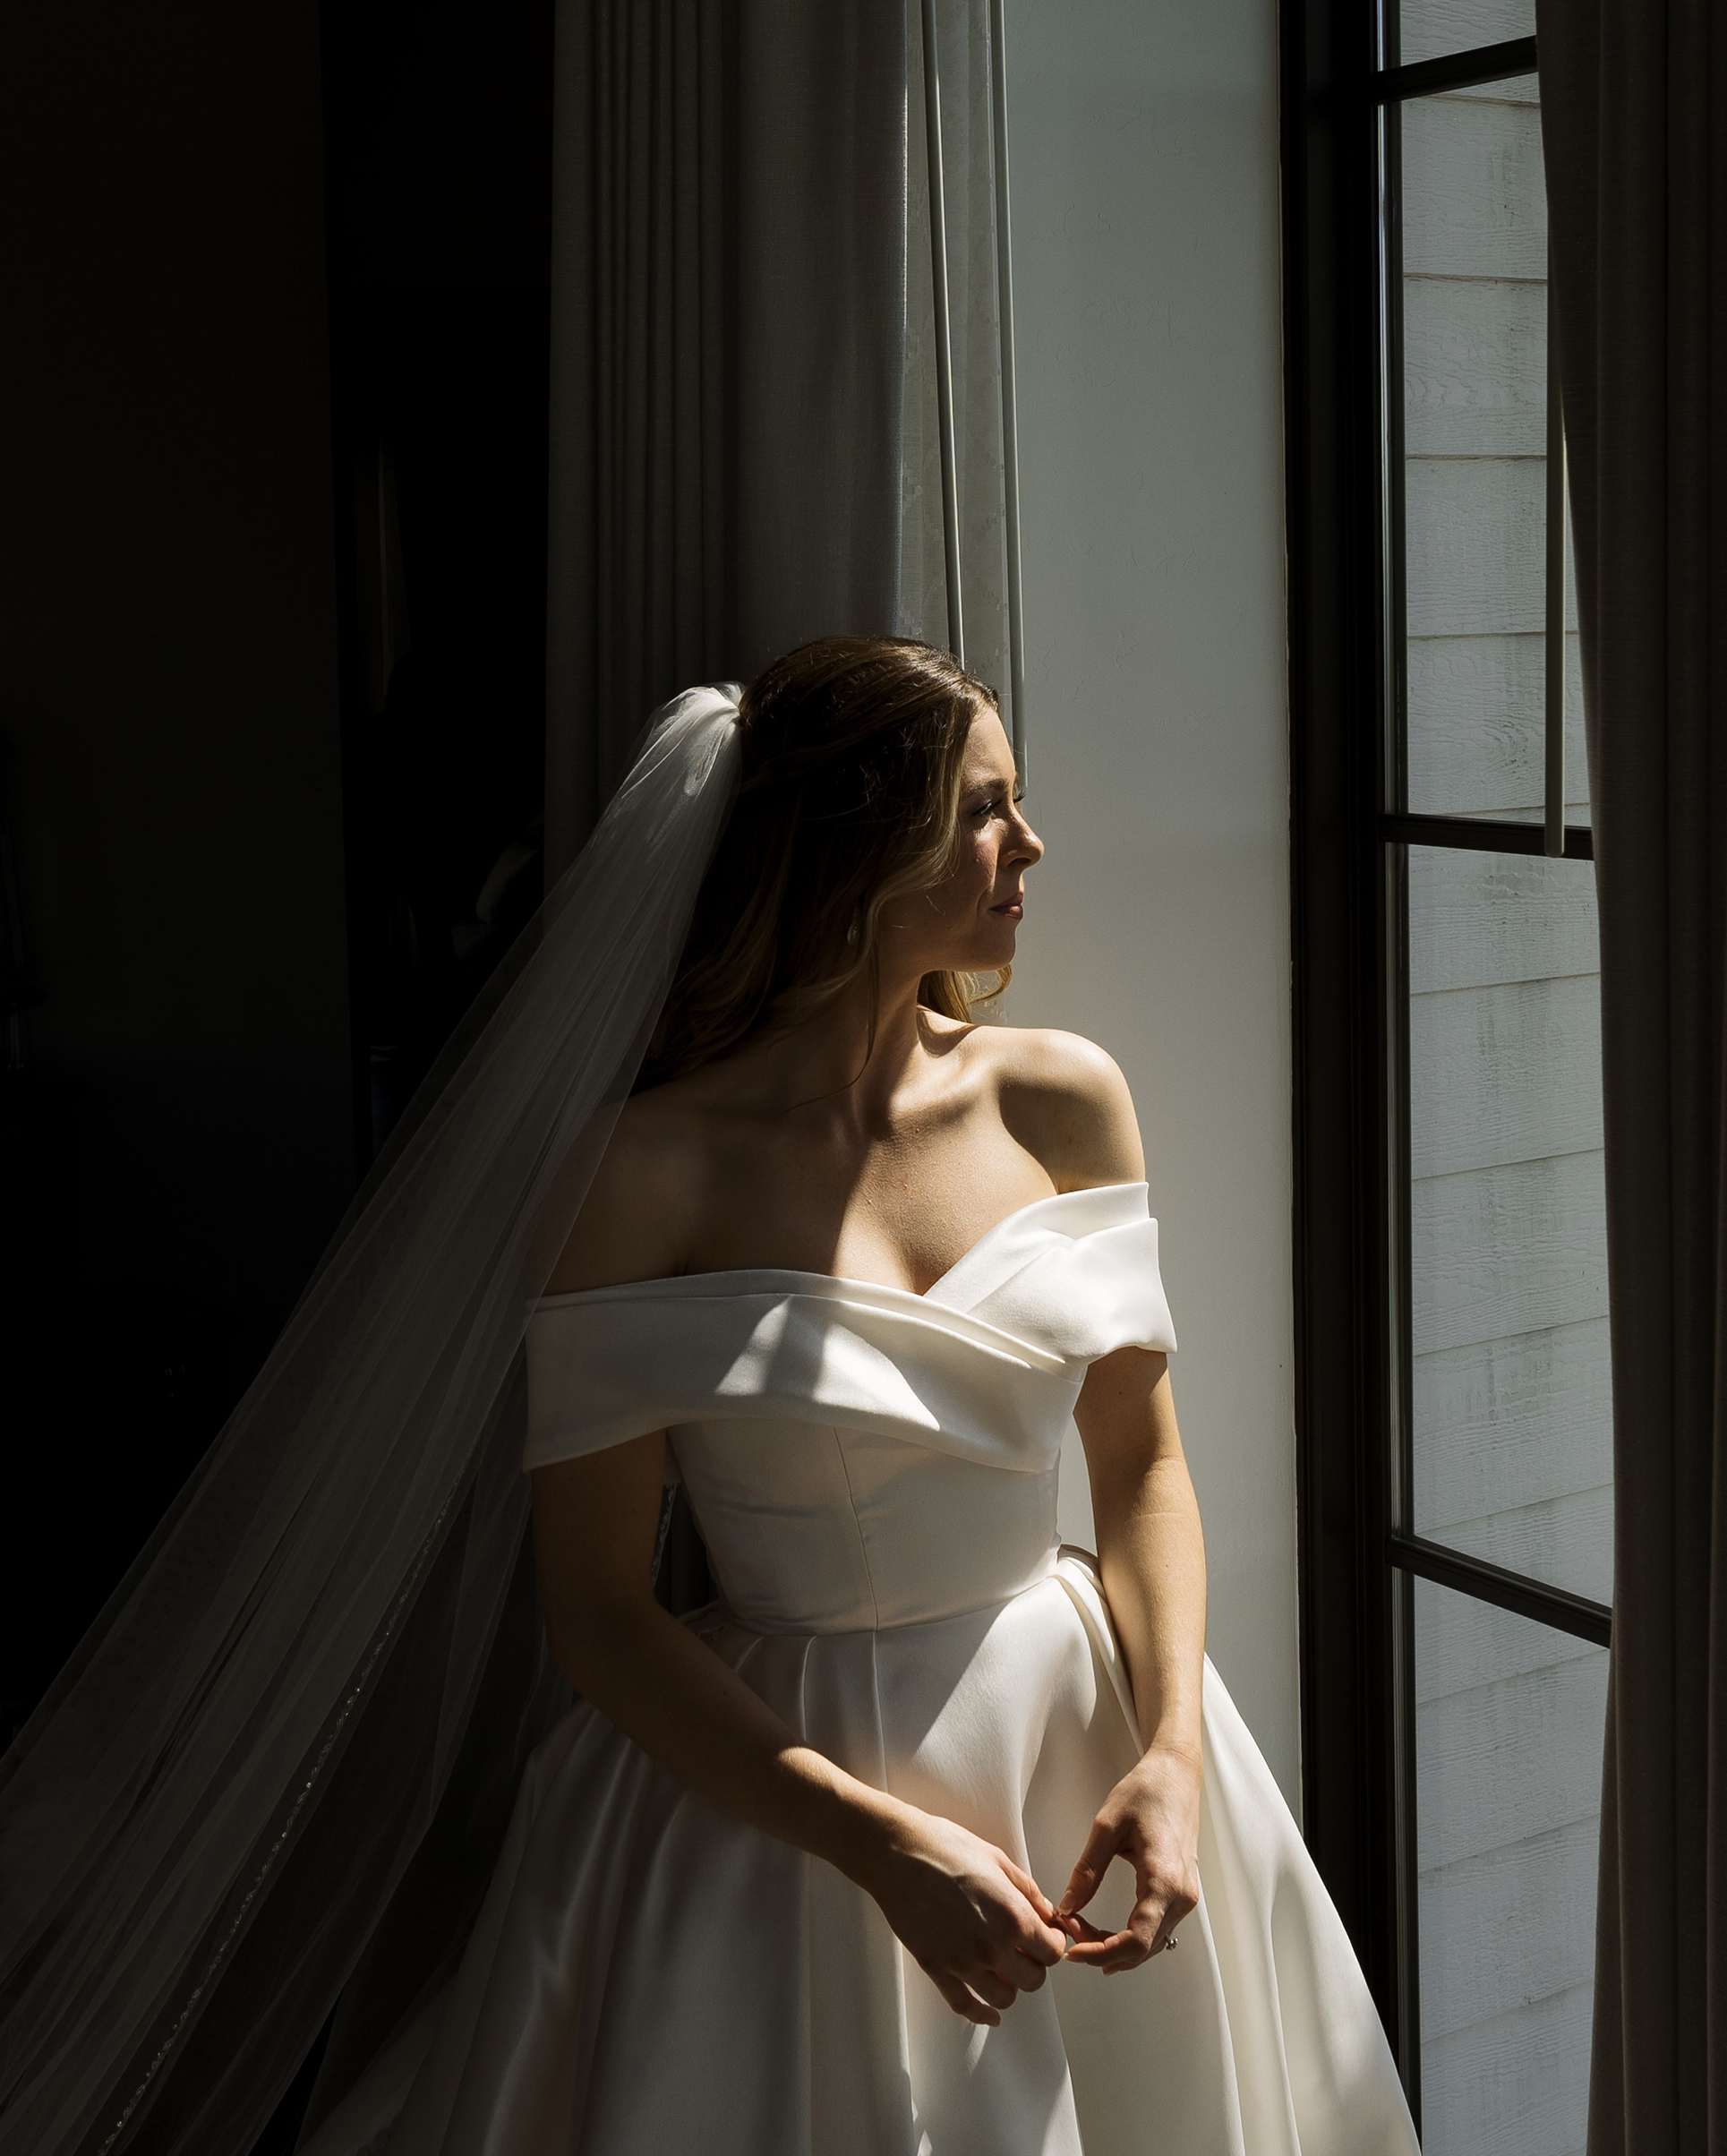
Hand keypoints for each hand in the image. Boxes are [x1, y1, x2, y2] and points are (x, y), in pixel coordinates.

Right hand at [854, 1802, 1070, 2025]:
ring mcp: (962, 1963)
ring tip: (1005, 1969)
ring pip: (1003, 1998)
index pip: (1051, 1952)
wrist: (898, 1853)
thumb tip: (1047, 1914)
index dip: (1053, 1943)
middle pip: (1032, 1980)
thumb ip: (1028, 1892)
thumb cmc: (946, 1848)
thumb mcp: (998, 1860)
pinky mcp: (936, 1969)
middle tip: (1026, 1949)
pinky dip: (981, 2014)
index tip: (1048, 1936)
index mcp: (1012, 1917)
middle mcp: (991, 1947)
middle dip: (1035, 1965)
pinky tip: (990, 2013)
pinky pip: (964, 2006)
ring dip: (1010, 1986)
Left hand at [1056, 1742, 1200, 1971]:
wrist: (1176, 1773)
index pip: (1136, 1941)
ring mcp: (1186, 1897)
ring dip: (1116, 1947)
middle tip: (1069, 1932)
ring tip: (1081, 1929)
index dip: (1102, 1954)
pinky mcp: (1182, 1892)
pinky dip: (1131, 1937)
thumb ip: (1087, 1871)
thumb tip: (1066, 1907)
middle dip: (1103, 1950)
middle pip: (1143, 1948)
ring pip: (1152, 1944)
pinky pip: (1158, 1929)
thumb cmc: (1145, 1791)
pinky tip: (1107, 1933)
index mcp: (1164, 1880)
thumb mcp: (1106, 1826)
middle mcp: (1181, 1896)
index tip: (1071, 1951)